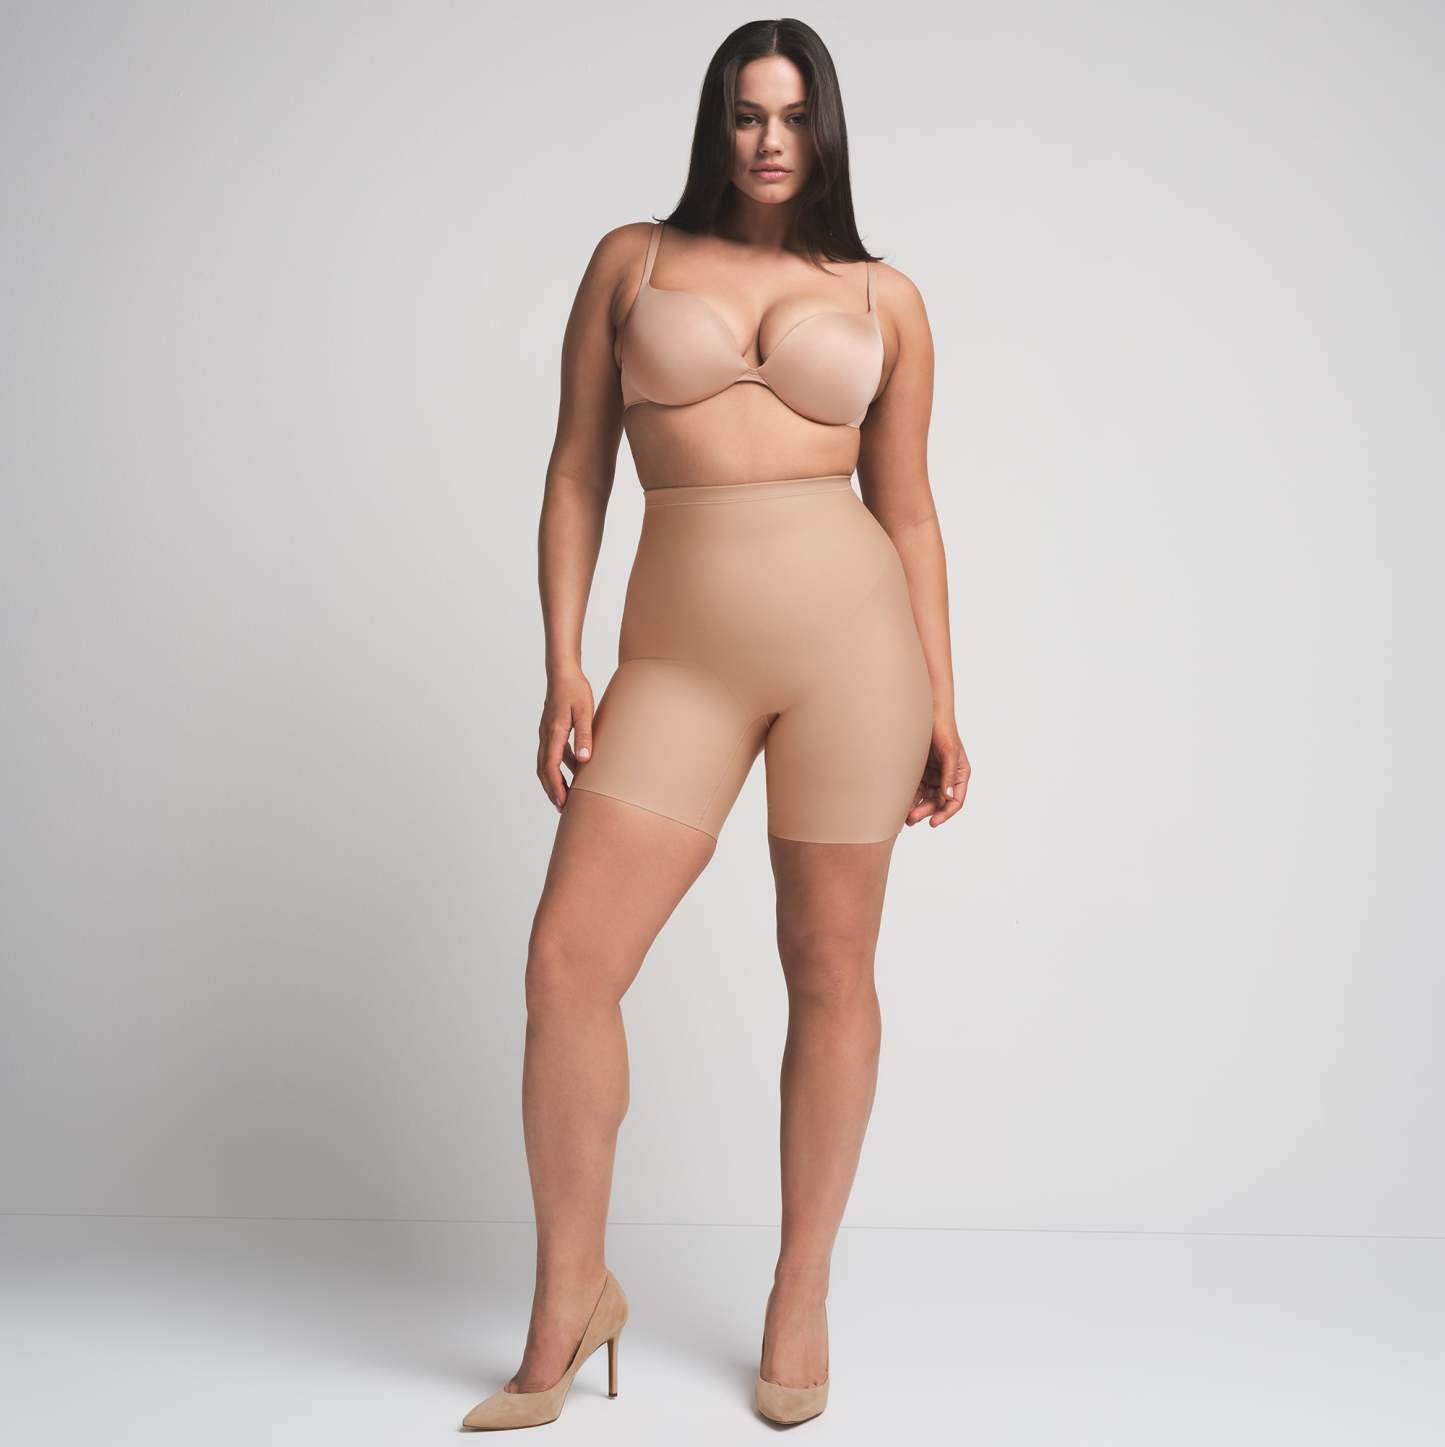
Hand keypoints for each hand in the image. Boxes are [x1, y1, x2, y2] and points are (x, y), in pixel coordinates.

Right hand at [537, 668, 594, 811]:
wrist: (562, 672)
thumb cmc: (575, 690)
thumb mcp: (585, 712)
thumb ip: (585, 735)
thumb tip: (584, 759)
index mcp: (554, 732)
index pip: (550, 766)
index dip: (555, 787)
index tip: (562, 802)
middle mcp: (546, 735)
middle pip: (543, 769)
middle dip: (551, 789)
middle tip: (562, 807)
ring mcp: (546, 733)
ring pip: (546, 763)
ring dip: (554, 780)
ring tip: (566, 795)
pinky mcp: (551, 730)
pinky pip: (553, 753)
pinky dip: (560, 766)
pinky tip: (575, 772)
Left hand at [905, 717, 969, 828]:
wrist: (928, 714)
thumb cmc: (944, 730)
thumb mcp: (949, 753)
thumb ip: (949, 776)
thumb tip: (948, 799)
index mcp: (959, 775)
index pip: (955, 801)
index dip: (945, 813)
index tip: (933, 822)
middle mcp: (947, 778)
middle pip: (938, 802)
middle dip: (926, 811)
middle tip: (911, 819)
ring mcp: (933, 775)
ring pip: (925, 798)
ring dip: (916, 807)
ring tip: (904, 816)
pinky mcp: (920, 772)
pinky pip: (915, 788)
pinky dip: (910, 797)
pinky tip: (901, 803)